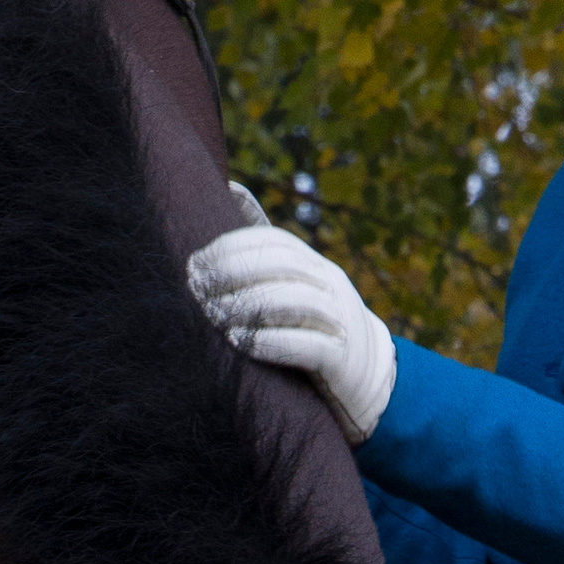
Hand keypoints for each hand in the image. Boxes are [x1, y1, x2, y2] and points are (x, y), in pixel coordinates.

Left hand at [187, 215, 396, 447]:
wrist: (369, 375)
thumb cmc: (314, 324)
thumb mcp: (294, 279)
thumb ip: (264, 243)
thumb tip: (231, 188)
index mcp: (312, 264)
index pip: (273, 241)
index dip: (231, 248)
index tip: (194, 264)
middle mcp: (328, 284)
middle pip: (282, 265)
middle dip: (233, 274)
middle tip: (197, 290)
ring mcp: (338, 319)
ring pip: (294, 301)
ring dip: (248, 306)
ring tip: (214, 316)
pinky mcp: (341, 358)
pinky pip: (309, 345)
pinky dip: (271, 342)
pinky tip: (240, 342)